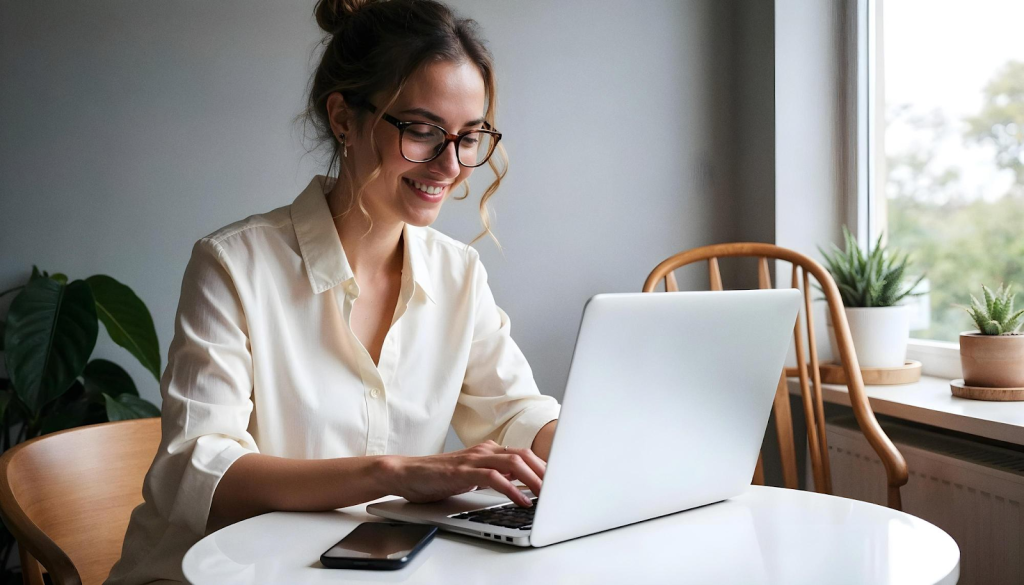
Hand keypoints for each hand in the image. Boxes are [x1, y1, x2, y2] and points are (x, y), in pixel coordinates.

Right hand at [380, 441, 544, 506]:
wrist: (406, 473)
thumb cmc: (437, 477)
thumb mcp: (472, 476)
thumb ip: (495, 476)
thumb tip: (521, 484)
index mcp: (488, 450)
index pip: (524, 454)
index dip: (544, 466)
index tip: (559, 481)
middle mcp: (484, 451)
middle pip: (524, 455)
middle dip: (545, 472)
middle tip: (560, 489)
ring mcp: (473, 459)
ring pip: (513, 462)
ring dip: (534, 479)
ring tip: (547, 495)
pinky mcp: (462, 472)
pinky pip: (494, 477)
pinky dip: (511, 489)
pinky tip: (521, 501)